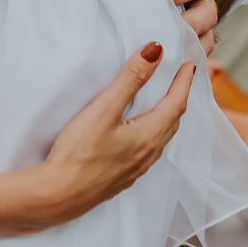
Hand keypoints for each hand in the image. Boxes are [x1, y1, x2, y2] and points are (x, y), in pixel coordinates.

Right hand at [36, 42, 193, 226]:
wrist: (57, 195)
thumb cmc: (78, 153)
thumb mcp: (105, 108)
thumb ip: (131, 78)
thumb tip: (155, 50)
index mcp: (148, 137)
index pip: (175, 103)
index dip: (184, 82)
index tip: (190, 65)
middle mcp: (147, 156)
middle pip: (172, 122)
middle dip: (179, 99)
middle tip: (182, 81)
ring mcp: (135, 170)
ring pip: (161, 139)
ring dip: (168, 118)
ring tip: (165, 104)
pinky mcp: (121, 179)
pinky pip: (147, 152)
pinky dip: (153, 135)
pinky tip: (141, 135)